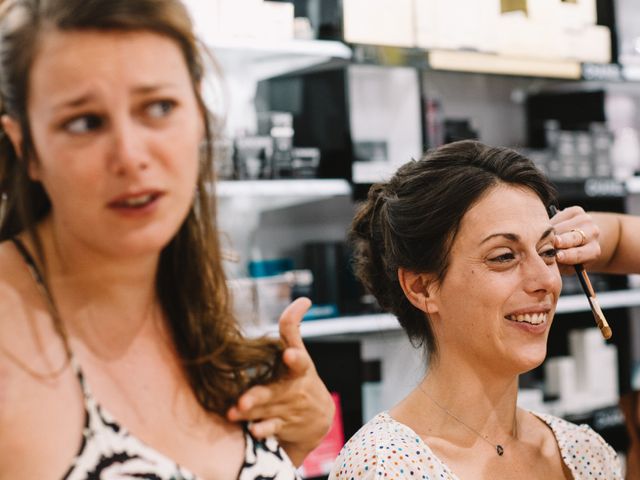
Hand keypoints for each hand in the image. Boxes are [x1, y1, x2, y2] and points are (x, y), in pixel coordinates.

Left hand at [227, 297, 334, 465]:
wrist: (318, 420)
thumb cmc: (301, 378)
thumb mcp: (301, 354)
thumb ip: (293, 328)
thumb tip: (304, 299)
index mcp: (300, 369)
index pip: (300, 361)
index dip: (295, 357)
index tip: (289, 354)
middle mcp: (294, 390)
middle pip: (275, 392)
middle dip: (259, 396)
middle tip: (243, 400)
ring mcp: (288, 410)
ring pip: (266, 411)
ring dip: (250, 413)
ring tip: (234, 411)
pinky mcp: (281, 427)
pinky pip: (270, 430)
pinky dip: (261, 430)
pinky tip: (251, 431)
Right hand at [551, 206, 600, 274]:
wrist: (579, 237)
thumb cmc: (568, 255)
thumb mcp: (567, 264)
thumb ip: (559, 264)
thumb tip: (546, 260)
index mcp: (593, 251)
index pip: (580, 253)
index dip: (568, 255)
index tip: (557, 257)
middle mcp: (593, 234)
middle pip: (574, 237)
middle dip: (562, 240)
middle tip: (552, 242)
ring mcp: (586, 220)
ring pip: (563, 226)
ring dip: (550, 231)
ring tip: (538, 236)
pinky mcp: (577, 210)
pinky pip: (559, 216)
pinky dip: (550, 222)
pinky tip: (545, 228)